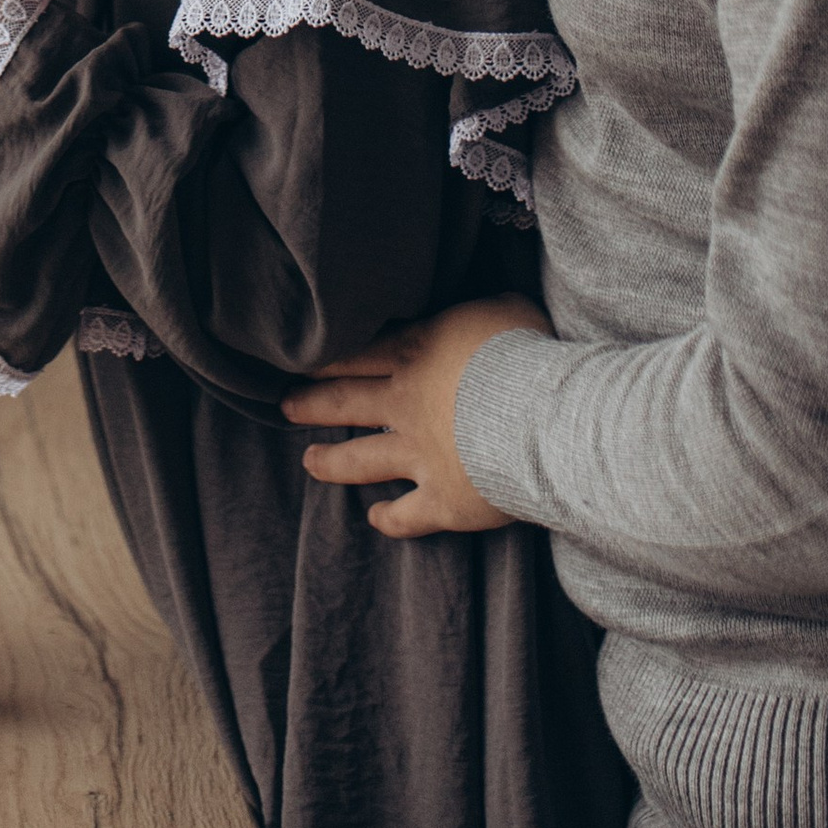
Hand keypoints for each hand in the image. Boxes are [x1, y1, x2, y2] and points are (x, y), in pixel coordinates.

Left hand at [284, 297, 551, 535]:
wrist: (542, 417)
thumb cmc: (527, 354)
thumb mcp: (506, 309)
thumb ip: (484, 311)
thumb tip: (488, 308)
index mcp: (416, 354)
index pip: (359, 355)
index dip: (327, 359)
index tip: (302, 363)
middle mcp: (406, 404)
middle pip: (346, 402)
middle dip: (311, 403)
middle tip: (285, 406)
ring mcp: (419, 455)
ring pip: (361, 459)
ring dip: (331, 461)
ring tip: (310, 461)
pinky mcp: (441, 499)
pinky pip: (406, 515)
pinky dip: (390, 519)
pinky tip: (376, 518)